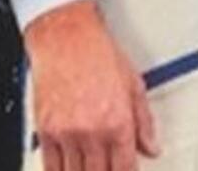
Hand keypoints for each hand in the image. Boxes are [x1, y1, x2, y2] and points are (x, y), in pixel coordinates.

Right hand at [22, 0, 159, 170]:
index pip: (124, 168)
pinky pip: (50, 166)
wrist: (66, 40)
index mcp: (118, 122)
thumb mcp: (134, 85)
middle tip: (109, 170)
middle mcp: (92, 132)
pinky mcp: (45, 131)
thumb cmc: (100, 55)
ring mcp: (66, 134)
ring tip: (90, 169)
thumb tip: (151, 148)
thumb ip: (144, 122)